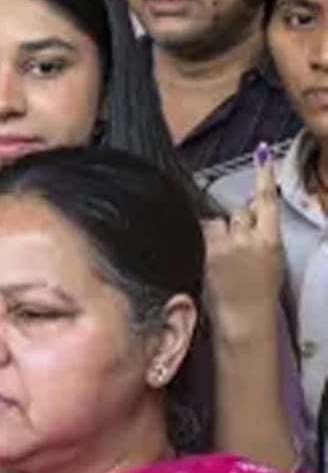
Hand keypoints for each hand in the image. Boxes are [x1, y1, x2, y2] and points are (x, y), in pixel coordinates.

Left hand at [202, 144, 285, 342]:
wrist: (243, 319)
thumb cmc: (259, 292)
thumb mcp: (272, 261)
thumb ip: (261, 234)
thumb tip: (248, 214)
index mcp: (270, 241)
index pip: (267, 201)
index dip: (264, 176)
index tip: (262, 153)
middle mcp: (247, 239)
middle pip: (237, 211)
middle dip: (235, 224)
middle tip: (236, 249)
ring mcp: (223, 245)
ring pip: (217, 222)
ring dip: (218, 233)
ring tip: (223, 259)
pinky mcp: (204, 253)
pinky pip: (201, 234)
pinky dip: (204, 241)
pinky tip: (210, 257)